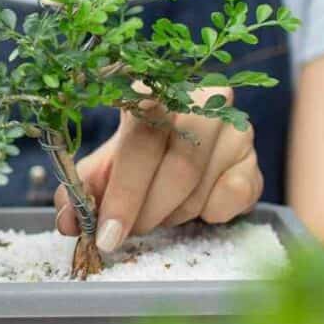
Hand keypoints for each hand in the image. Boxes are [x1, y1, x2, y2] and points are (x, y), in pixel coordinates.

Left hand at [54, 87, 262, 252]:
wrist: (184, 143)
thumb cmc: (138, 154)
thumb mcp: (105, 165)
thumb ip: (83, 190)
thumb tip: (68, 222)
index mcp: (156, 90)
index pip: (142, 139)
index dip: (124, 193)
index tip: (107, 233)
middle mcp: (203, 100)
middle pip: (178, 168)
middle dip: (147, 211)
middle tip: (129, 230)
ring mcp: (235, 128)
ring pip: (202, 188)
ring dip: (172, 215)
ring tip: (157, 211)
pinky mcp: (255, 157)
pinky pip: (233, 197)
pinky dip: (208, 213)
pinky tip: (194, 205)